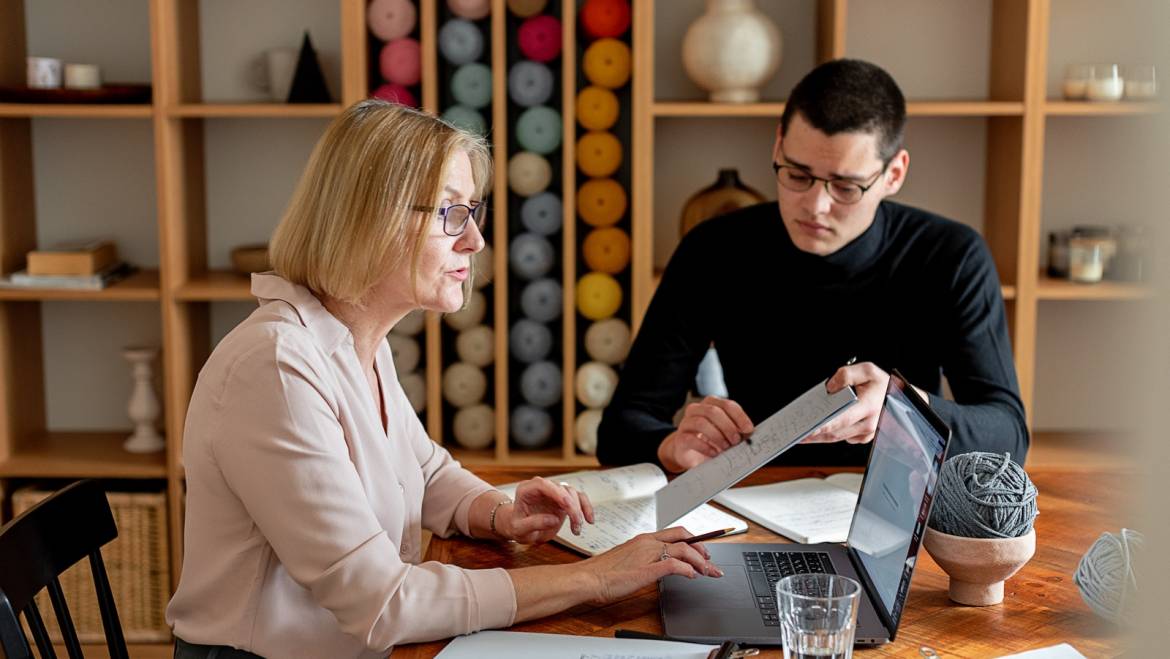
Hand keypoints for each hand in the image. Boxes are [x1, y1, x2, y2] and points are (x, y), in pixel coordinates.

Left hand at [499, 477, 594, 543]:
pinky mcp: (563, 499)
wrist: (520, 529)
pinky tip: (589, 520)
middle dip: (572, 506)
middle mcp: (541, 488)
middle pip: (561, 489)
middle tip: (577, 524)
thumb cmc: (516, 527)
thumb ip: (533, 523)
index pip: (544, 484)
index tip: (568, 506)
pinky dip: (585, 508)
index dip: (558, 493)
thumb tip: (554, 519)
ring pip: (572, 493)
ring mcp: (553, 492)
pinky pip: (578, 498)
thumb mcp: (519, 529)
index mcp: (527, 490)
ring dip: (578, 511)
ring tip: (577, 529)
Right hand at [581, 527, 722, 604]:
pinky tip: (692, 576)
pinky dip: (688, 569)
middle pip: (684, 536)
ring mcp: (648, 554)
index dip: (692, 539)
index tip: (702, 549)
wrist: (587, 578)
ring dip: (700, 560)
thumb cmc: (602, 573)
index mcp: (642, 539)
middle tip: (710, 560)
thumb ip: (642, 560)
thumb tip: (655, 566)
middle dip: (702, 547)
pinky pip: (675, 564)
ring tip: (708, 571)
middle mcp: (647, 542)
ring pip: (684, 549)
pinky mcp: (648, 569)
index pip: (674, 533)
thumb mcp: (627, 561)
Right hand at [657, 395, 754, 471]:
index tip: (748, 429)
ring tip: (725, 448)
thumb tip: (750, 434)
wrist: (689, 453)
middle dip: (728, 427)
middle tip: (736, 441)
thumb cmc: (709, 441)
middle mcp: (696, 410)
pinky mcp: (680, 438)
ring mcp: (686, 423)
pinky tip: (714, 453)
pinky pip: (691, 439)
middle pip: (713, 411)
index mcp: (711, 404)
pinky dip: (705, 447)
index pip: (727, 405)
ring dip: (717, 436)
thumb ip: (736, 431)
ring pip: (701, 422)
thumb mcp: (725, 433)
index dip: (739, 417)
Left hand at [804, 362, 889, 444]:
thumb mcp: (868, 370)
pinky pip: (843, 437)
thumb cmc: (883, 385)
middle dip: (815, 435)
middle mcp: (868, 423)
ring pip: (837, 438)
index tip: (808, 430)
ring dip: (819, 437)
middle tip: (797, 434)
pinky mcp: (864, 437)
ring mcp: (867, 433)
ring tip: (801, 434)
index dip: (823, 426)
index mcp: (868, 407)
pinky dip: (829, 434)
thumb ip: (846, 375)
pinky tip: (817, 430)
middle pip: (836, 433)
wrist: (899, 397)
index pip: (842, 420)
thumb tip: (830, 387)